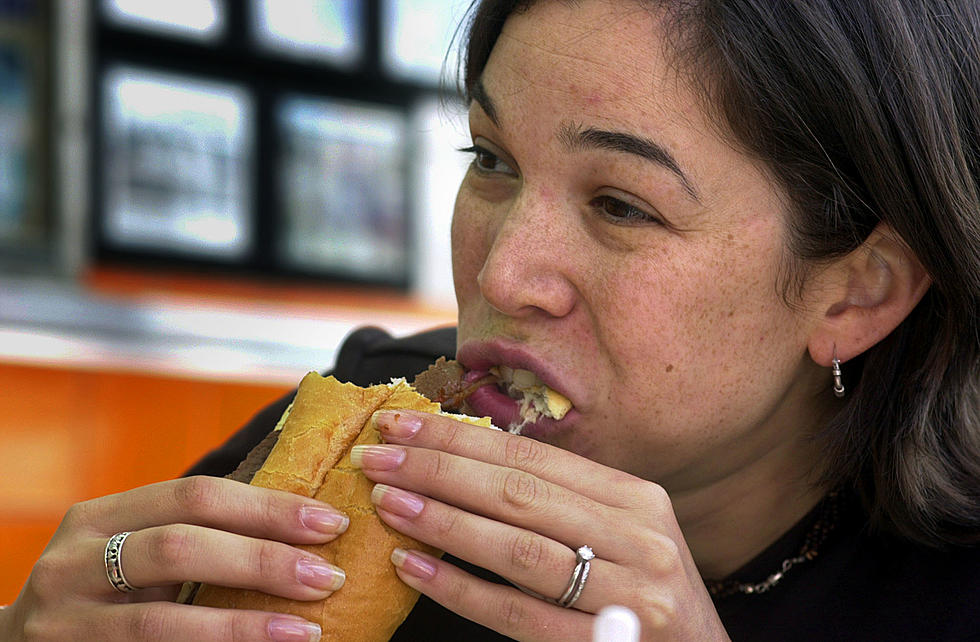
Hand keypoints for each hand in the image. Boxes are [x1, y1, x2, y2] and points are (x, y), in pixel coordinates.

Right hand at [0, 476, 348, 640]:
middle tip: (328, 575)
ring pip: (163, 618)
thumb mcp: (135, 549)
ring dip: (244, 623)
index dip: (268, 506)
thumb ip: (195, 534)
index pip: (195, 494)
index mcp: (102, 514)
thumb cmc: (105, 594)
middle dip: (263, 559)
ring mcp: (64, 616)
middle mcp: (75, 558)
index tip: (330, 522)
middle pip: (181, 545)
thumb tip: (302, 528)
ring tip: (305, 629)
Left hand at [354, 410, 730, 640]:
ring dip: (443, 523)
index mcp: (634, 498)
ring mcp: (628, 594)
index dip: (460, 440)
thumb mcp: (620, 533)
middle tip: (377, 459)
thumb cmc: (647, 593)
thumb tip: (464, 464)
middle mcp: (638, 537)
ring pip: (517, 549)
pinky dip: (461, 590)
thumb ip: (560, 502)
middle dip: (439, 471)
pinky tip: (415, 571)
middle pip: (520, 495)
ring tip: (388, 505)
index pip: (532, 459)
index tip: (402, 427)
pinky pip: (519, 614)